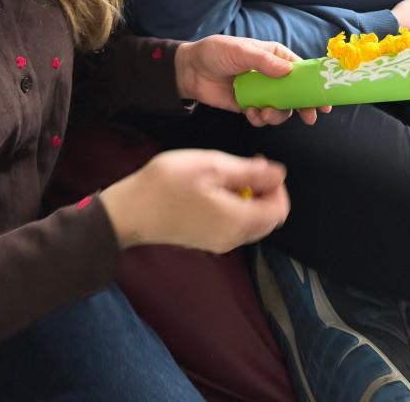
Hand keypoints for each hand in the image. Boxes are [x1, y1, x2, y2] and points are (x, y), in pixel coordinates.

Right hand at [100, 149, 289, 251]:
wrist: (130, 211)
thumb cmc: (168, 183)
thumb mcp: (211, 166)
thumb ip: (249, 172)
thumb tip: (279, 174)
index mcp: (238, 221)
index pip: (279, 209)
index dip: (277, 186)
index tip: (259, 166)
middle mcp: (234, 239)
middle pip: (268, 218)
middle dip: (265, 192)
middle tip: (245, 167)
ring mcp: (219, 243)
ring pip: (252, 222)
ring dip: (250, 198)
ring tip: (226, 175)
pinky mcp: (206, 241)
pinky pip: (235, 226)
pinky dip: (235, 207)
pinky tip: (214, 189)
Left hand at [175, 35, 329, 127]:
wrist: (190, 71)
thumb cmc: (216, 52)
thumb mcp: (240, 51)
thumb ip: (264, 61)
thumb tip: (288, 71)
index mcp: (274, 57)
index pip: (300, 70)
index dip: (314, 84)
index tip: (323, 100)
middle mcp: (271, 75)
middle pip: (296, 93)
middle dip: (303, 106)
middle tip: (308, 118)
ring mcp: (261, 92)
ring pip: (281, 108)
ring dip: (277, 115)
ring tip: (264, 114)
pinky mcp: (249, 106)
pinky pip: (262, 117)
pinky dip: (260, 119)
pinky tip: (250, 113)